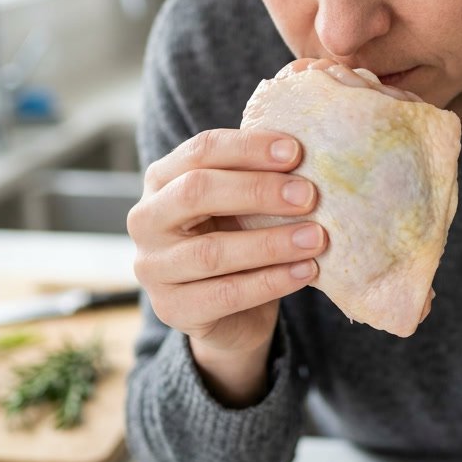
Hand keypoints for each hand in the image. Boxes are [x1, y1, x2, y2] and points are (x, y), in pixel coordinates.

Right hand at [127, 129, 325, 398]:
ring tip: (316, 238)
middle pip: (197, 192)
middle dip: (257, 191)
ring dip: (271, 243)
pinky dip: (271, 282)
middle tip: (309, 195)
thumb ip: (260, 179)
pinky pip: (226, 294)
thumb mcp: (243, 204)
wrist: (229, 314)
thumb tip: (307, 159)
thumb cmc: (238, 239)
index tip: (295, 151)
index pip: (200, 151)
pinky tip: (305, 271)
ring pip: (212, 251)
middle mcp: (146, 220)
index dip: (248, 148)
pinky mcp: (172, 309)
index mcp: (162, 179)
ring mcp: (153, 268)